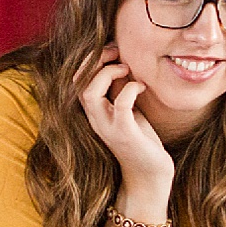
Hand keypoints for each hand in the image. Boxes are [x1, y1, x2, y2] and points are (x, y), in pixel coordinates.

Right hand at [78, 45, 173, 203]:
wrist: (150, 175)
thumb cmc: (141, 140)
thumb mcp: (127, 110)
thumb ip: (119, 90)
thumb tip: (121, 62)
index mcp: (93, 112)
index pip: (75, 80)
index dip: (89, 60)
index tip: (112, 51)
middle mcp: (95, 119)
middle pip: (77, 83)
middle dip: (94, 61)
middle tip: (117, 53)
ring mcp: (108, 128)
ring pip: (90, 93)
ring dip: (108, 74)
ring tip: (126, 69)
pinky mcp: (126, 134)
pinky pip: (121, 105)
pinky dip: (130, 89)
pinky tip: (142, 87)